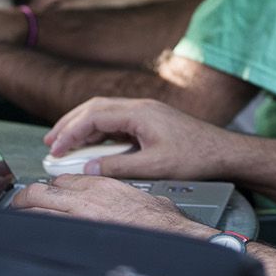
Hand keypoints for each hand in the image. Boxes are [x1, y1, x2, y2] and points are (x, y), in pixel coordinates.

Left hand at [12, 173, 200, 236]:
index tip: (47, 197)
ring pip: (37, 209)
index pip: (64, 182)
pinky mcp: (79, 235)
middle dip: (26, 199)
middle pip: (42, 191)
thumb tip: (131, 202)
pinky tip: (27, 237)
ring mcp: (80, 217)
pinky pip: (45, 229)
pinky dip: (33, 232)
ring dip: (25, 215)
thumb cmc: (164, 221)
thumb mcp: (145, 197)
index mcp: (102, 185)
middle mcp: (87, 198)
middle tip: (20, 206)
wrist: (173, 236)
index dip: (51, 190)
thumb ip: (129, 196)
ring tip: (18, 221)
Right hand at [42, 97, 238, 180]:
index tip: (56, 149)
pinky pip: (116, 121)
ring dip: (83, 127)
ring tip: (65, 144)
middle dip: (70, 124)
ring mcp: (146, 112)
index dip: (71, 132)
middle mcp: (140, 107)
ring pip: (104, 113)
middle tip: (51, 143)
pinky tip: (92, 146)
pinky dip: (99, 132)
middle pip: (95, 108)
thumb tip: (89, 169)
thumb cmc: (196, 158)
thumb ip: (119, 168)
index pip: (94, 115)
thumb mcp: (155, 168)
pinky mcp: (150, 121)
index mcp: (140, 112)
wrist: (224, 152)